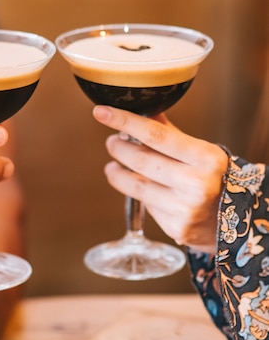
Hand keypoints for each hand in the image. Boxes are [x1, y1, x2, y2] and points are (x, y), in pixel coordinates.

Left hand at [93, 105, 228, 252]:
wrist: (236, 221)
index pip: (156, 135)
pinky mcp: (176, 228)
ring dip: (118, 174)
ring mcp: (185, 209)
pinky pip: (147, 206)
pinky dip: (140, 195)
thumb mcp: (201, 152)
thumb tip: (142, 111)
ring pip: (137, 186)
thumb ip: (169, 134)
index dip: (125, 122)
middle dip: (119, 148)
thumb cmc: (215, 179)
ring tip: (113, 166)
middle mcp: (197, 184)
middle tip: (112, 142)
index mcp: (206, 158)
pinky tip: (143, 190)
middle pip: (141, 160)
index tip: (102, 113)